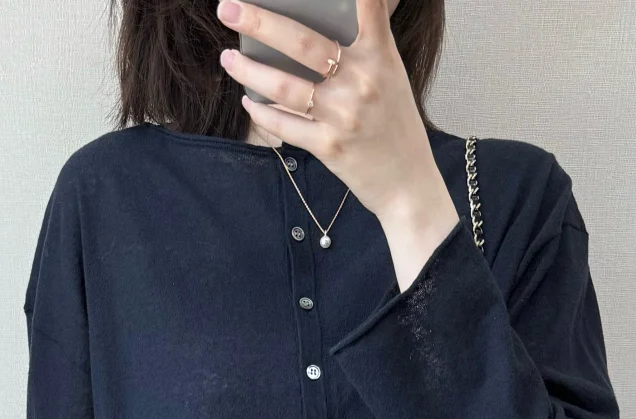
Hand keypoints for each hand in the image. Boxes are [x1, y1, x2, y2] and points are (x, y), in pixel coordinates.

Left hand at [216, 0, 459, 286]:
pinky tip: (249, 100)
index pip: (367, 7)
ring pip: (283, 86)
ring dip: (248, 70)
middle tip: (227, 8)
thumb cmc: (395, 123)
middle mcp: (361, 81)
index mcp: (378, 56)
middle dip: (258, 22)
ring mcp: (342, 115)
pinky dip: (261, 111)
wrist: (407, 184)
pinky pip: (284, 124)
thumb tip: (331, 16)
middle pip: (301, 43)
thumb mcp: (391, 74)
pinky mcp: (328, 146)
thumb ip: (367, 41)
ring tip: (228, 58)